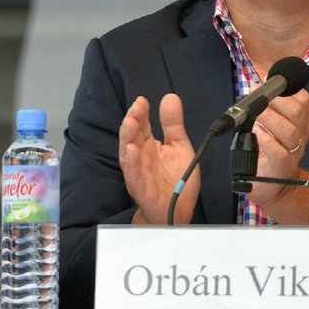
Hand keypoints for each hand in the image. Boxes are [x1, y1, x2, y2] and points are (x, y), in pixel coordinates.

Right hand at [119, 93, 199, 224]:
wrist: (179, 211)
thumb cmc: (176, 179)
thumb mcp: (180, 146)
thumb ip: (173, 124)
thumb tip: (170, 96)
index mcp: (149, 146)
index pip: (142, 125)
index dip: (141, 113)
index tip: (142, 100)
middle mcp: (140, 157)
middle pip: (132, 136)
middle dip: (133, 121)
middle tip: (136, 107)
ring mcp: (139, 172)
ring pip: (129, 153)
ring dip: (128, 138)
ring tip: (130, 123)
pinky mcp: (141, 188)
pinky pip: (134, 174)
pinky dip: (132, 162)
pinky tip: (131, 150)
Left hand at [249, 89, 308, 213]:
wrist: (274, 187)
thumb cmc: (268, 152)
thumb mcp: (270, 125)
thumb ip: (267, 106)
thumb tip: (256, 82)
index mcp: (299, 122)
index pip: (303, 100)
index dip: (288, 88)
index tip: (269, 81)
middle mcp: (300, 136)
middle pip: (298, 112)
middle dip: (277, 99)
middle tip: (257, 94)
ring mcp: (293, 153)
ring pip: (290, 131)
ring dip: (270, 118)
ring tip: (255, 113)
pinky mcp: (281, 168)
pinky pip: (280, 153)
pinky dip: (268, 140)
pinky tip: (258, 133)